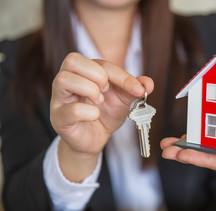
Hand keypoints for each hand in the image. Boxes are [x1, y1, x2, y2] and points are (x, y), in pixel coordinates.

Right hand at [50, 53, 153, 181]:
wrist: (96, 139)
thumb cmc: (106, 114)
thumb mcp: (124, 99)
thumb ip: (135, 88)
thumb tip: (149, 83)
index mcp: (85, 71)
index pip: (100, 63)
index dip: (121, 75)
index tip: (136, 89)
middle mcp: (68, 79)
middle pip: (73, 60)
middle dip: (97, 75)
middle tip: (107, 91)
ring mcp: (60, 98)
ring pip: (64, 79)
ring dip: (89, 90)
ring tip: (99, 102)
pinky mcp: (59, 117)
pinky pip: (70, 109)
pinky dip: (87, 112)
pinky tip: (94, 116)